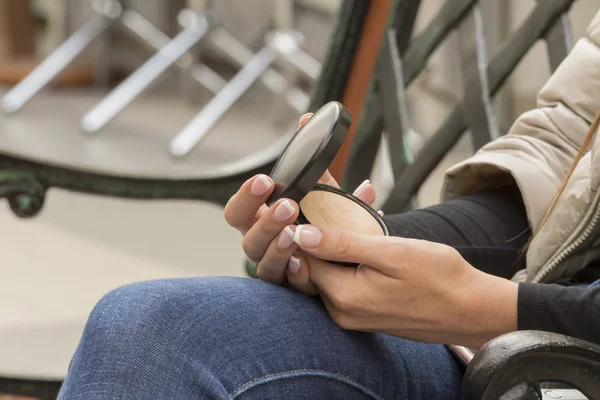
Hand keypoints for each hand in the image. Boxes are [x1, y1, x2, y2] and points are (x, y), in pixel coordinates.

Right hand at [224, 113, 377, 285]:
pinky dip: (293, 273)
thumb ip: (315, 165)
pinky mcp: (291, 287)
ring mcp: (275, 267)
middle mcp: (261, 245)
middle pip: (246, 236)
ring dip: (276, 246)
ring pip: (261, 262)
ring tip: (294, 233)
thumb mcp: (323, 195)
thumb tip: (309, 118)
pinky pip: (285, 285)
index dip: (247, 196)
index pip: (238, 211)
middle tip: (287, 205)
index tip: (265, 180)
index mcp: (261, 221)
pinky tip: (303, 264)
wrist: (346, 263)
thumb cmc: (323, 225)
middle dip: (264, 219)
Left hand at [289, 224, 518, 347]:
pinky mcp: (365, 315)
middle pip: (314, 264)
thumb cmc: (440, 278)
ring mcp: (353, 317)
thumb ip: (343, 245)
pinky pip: (346, 282)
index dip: (305, 225)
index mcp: (343, 297)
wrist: (473, 310)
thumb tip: (300, 233)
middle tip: (337, 201)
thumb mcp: (392, 253)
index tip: (314, 199)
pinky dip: (351, 259)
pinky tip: (367, 238)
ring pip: (330, 271)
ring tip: (359, 215)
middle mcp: (341, 312)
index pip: (303, 256)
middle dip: (323, 231)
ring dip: (338, 243)